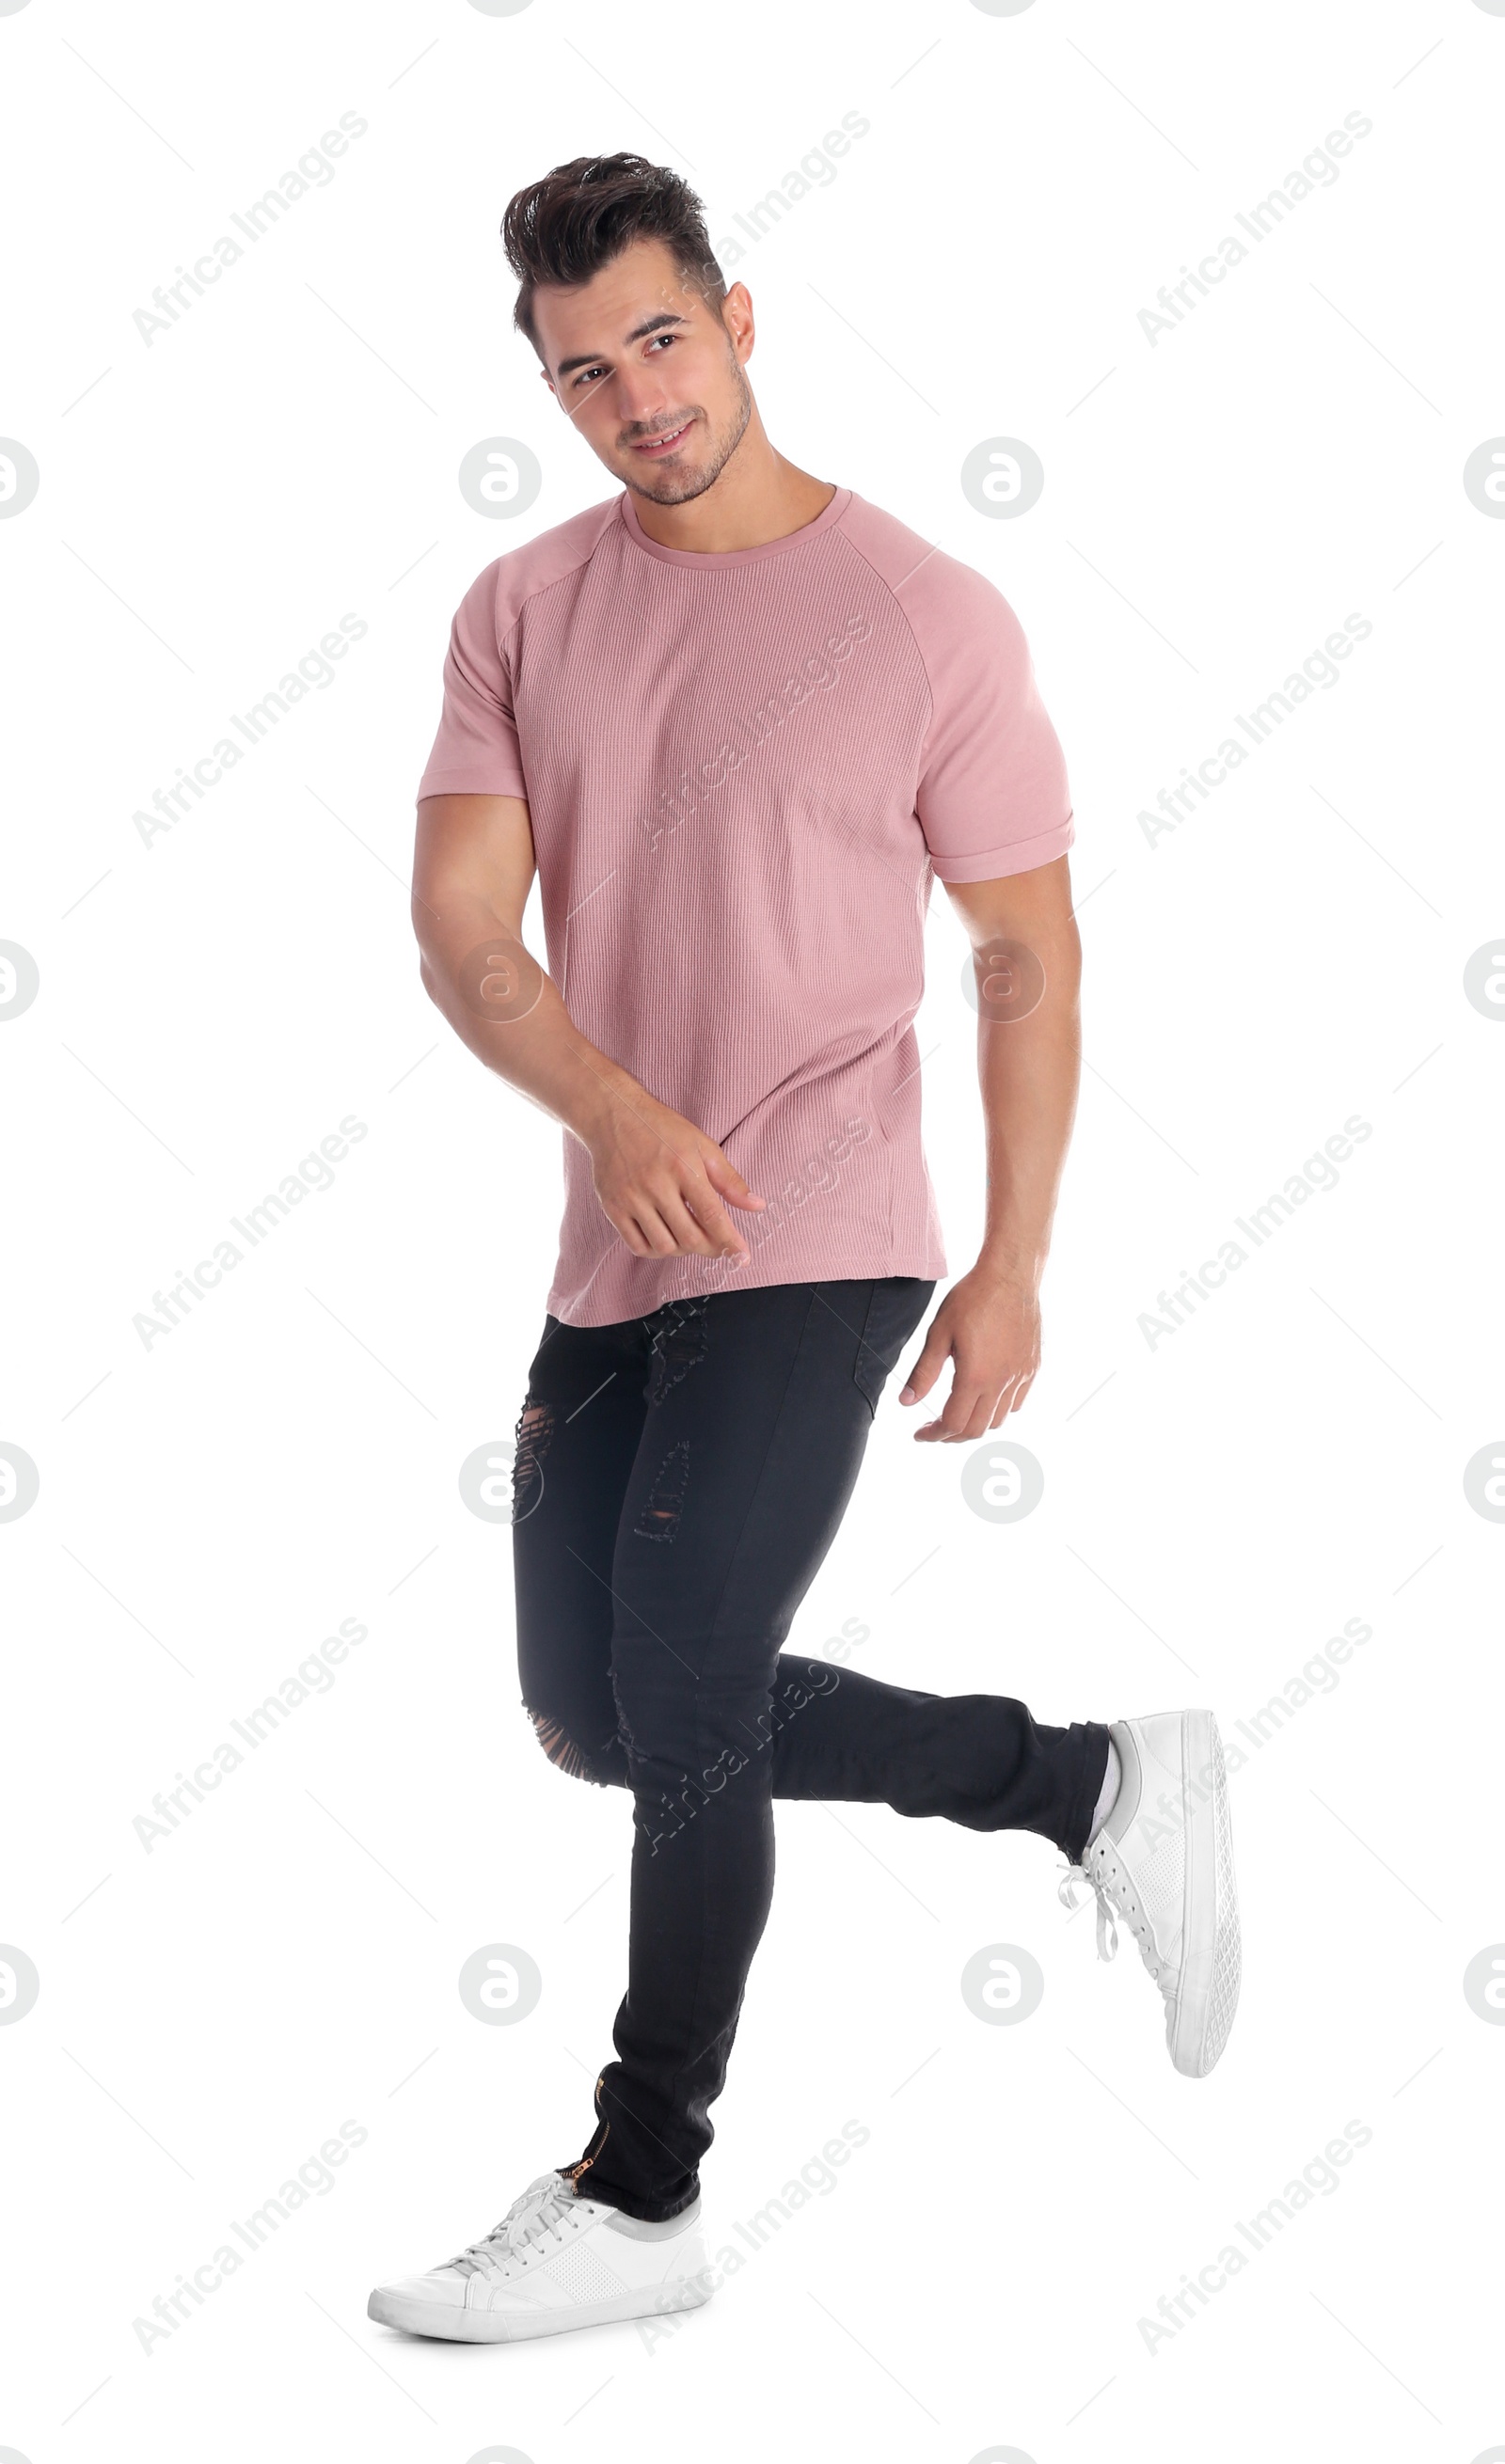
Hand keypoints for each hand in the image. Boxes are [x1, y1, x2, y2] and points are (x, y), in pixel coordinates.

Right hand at [584, 1081, 765, 1260]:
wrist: (614, 1116)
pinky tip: (665, 1238)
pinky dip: (656, 1251)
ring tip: (689, 1237)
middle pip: (689, 1237)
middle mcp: (655, 1184)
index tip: (742, 1257)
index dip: (729, 1241)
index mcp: (683, 1167)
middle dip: (710, 1249)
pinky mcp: (612, 1207)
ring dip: (683, 1250)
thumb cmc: (662, 1130)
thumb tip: (757, 1206)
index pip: (712, 1215)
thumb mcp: (702, 1146)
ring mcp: (631, 1198)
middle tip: (718, 1247)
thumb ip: (729, 1180)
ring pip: (664, 1246)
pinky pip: (637, 1246)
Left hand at [898, 1262, 1041, 1441]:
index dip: (934, 1434)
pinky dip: (998, 1409)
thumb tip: (906, 1402)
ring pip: (998, 1419)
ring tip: (957, 1411)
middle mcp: (1001, 1382)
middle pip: (976, 1430)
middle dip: (952, 1435)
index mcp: (975, 1377)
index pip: (953, 1424)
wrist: (1010, 1275)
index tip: (920, 1433)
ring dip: (975, 1423)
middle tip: (935, 1427)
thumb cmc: (972, 1299)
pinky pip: (1016, 1402)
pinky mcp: (1032, 1367)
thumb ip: (923, 1373)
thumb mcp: (938, 1334)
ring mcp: (1020, 1376)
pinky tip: (984, 1394)